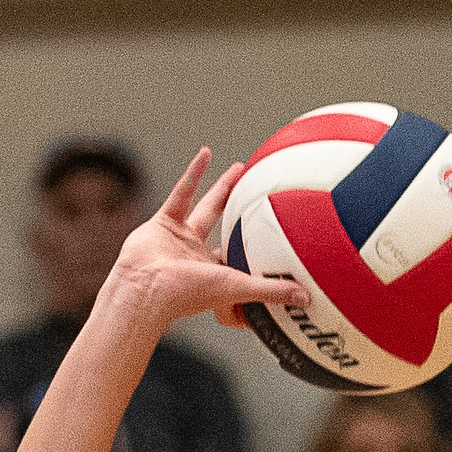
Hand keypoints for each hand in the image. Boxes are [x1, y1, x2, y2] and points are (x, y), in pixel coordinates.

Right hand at [109, 149, 307, 328]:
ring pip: (207, 208)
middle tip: (262, 196)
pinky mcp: (163, 223)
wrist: (146, 289)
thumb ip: (271, 292)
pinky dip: (193, 173)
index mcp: (216, 276)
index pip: (241, 263)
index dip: (256, 254)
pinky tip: (206, 152)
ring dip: (222, 188)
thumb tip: (306, 299)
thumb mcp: (237, 288)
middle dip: (244, 215)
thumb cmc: (187, 295)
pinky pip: (182, 193)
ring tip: (239, 168)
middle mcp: (198, 258)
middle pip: (227, 231)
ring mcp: (180, 239)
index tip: (275, 242)